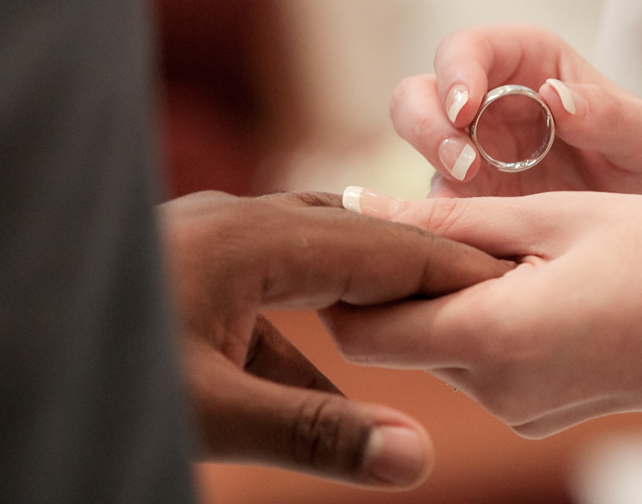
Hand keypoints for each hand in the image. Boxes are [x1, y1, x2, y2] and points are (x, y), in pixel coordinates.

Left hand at [160, 191, 508, 487]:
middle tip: (487, 300)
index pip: (385, 248)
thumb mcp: (202, 412)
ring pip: (318, 257)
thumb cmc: (89, 372)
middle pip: (360, 239)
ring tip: (424, 326)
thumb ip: (313, 433)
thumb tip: (417, 460)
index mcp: (253, 239)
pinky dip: (315, 321)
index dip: (454, 269)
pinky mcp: (196, 269)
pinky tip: (323, 377)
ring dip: (372, 293)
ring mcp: (213, 241)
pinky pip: (274, 285)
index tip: (511, 289)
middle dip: (424, 272)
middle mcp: (239, 223)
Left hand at [327, 189, 641, 436]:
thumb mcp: (554, 216)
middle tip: (445, 222)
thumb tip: (358, 208)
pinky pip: (483, 368)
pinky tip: (532, 280)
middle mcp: (499, 392)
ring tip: (504, 245)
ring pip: (437, 352)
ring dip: (446, 300)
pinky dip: (484, 324)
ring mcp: (524, 412)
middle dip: (398, 285)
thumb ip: (448, 220)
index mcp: (493, 338)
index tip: (373, 225)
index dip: (350, 278)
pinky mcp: (545, 413)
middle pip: (394, 343)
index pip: (359, 329)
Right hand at [390, 25, 641, 203]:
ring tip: (466, 203)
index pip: (471, 49)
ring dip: (427, 172)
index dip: (457, 69)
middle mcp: (492, 107)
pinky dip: (432, 220)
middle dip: (427, 122)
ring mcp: (476, 158)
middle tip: (461, 163)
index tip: (467, 106)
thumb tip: (554, 96)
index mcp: (532, 66)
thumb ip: (609, 114)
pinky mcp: (473, 207)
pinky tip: (459, 241)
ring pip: (418, 150)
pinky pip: (433, 210)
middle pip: (422, 95)